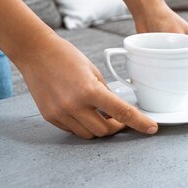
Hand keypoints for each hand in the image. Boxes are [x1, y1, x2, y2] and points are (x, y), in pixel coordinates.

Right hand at [15, 33, 157, 138]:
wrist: (35, 52)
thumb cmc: (66, 56)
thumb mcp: (93, 71)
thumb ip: (105, 92)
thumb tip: (115, 111)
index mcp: (90, 91)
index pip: (122, 113)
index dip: (140, 123)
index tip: (152, 129)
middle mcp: (74, 106)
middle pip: (105, 131)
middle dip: (116, 128)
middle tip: (119, 119)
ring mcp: (60, 114)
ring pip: (88, 134)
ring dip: (99, 128)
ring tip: (101, 115)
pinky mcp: (50, 117)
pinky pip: (73, 130)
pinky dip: (82, 125)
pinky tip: (82, 112)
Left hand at [134, 6, 187, 85]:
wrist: (147, 11)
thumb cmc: (163, 18)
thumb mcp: (175, 35)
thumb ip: (180, 51)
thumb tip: (185, 70)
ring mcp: (180, 53)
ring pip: (186, 71)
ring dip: (184, 81)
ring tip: (183, 93)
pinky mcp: (168, 57)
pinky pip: (173, 71)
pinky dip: (172, 78)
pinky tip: (169, 86)